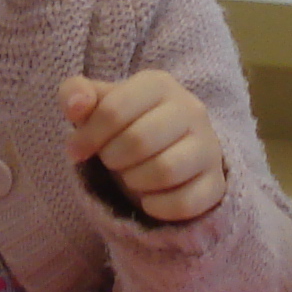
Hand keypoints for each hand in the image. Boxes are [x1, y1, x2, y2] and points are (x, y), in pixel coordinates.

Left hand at [60, 71, 225, 222]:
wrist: (171, 150)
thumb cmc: (126, 124)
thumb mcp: (97, 105)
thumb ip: (76, 94)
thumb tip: (75, 106)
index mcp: (158, 84)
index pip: (113, 109)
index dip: (87, 136)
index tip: (77, 149)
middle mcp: (191, 109)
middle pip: (139, 141)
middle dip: (113, 158)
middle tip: (110, 161)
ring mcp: (209, 146)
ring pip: (165, 171)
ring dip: (135, 181)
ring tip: (131, 176)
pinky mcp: (216, 183)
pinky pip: (185, 202)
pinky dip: (158, 207)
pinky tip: (149, 199)